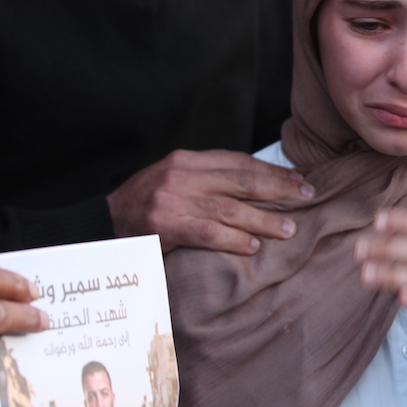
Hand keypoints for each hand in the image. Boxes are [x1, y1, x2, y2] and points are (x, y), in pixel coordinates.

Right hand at [107, 149, 314, 254]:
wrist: (100, 224)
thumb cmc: (143, 206)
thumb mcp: (173, 181)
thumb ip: (207, 180)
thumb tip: (253, 186)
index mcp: (186, 160)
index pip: (238, 162)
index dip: (271, 170)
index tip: (298, 179)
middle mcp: (181, 175)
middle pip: (241, 180)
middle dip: (278, 188)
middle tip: (307, 196)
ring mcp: (172, 199)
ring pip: (230, 208)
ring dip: (263, 219)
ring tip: (289, 228)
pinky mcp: (165, 225)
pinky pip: (208, 232)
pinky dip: (234, 239)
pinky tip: (252, 246)